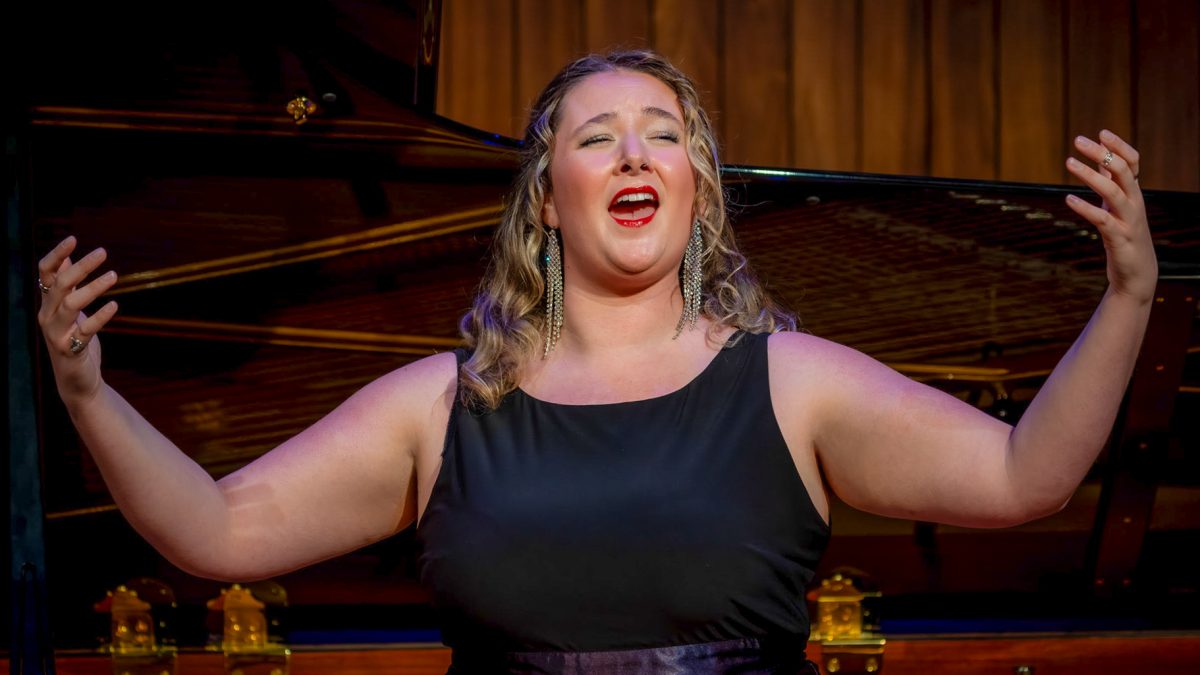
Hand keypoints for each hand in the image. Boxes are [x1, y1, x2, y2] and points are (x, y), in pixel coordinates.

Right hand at [36, 236, 119, 405]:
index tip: (73, 238)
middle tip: (102, 252)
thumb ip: (66, 286)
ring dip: (93, 288)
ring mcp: (57, 333)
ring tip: (114, 275)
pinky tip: (115, 305)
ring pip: (71, 304)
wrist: (76, 380)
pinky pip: (86, 330)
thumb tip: (65, 258)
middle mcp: (47, 315)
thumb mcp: (69, 310)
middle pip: (60, 284)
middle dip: (81, 266)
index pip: (45, 273)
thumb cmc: (74, 340)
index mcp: (47, 303)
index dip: (56, 254)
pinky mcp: (71, 349)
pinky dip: (100, 316)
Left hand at [1065, 130, 1156, 301]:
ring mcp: (1128, 220)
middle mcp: (1135, 203)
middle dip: (1102, 153)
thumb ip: (1110, 182)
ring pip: (1113, 191)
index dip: (1119, 146)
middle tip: (1078, 141)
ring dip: (1090, 176)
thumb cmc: (1124, 234)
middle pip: (1124, 171)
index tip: (1100, 132)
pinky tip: (1068, 199)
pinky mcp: (1119, 238)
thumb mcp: (1117, 206)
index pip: (1133, 162)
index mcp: (1134, 193)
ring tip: (1068, 162)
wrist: (1137, 273)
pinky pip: (1102, 219)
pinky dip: (1085, 208)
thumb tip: (1101, 158)